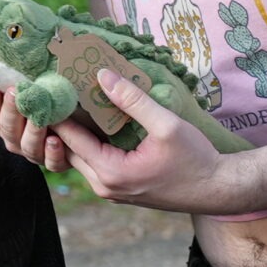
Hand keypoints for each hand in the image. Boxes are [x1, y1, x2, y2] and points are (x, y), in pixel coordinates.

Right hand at [0, 84, 76, 173]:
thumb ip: (23, 85)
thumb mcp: (37, 93)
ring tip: (39, 118)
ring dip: (33, 131)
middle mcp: (16, 141)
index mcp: (6, 125)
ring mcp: (35, 153)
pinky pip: (52, 162)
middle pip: (8, 129)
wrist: (82, 130)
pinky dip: (52, 152)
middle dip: (11, 110)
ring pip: (29, 146)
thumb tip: (11, 61)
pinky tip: (55, 140)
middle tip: (14, 92)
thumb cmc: (52, 105)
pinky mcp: (55, 163)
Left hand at [59, 69, 238, 214]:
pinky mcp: (120, 189)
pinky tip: (94, 120)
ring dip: (75, 133)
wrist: (218, 190)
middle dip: (62, 121)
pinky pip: (93, 164)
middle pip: (68, 150)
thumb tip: (102, 75)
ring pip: (79, 158)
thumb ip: (133, 101)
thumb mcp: (167, 125)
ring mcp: (111, 191)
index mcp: (111, 172)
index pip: (69, 138)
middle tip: (57, 90)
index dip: (57, 112)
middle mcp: (104, 186)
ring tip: (73, 101)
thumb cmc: (196, 159)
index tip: (49, 87)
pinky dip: (89, 143)